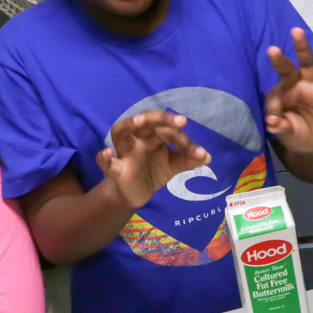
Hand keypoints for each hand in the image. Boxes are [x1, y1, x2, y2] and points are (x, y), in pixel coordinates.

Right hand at [94, 110, 211, 210]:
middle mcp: (138, 138)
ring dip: (128, 124)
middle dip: (161, 118)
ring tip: (139, 120)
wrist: (138, 194)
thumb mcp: (174, 165)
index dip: (182, 138)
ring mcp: (125, 152)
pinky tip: (108, 153)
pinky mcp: (116, 170)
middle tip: (180, 121)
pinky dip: (104, 157)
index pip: (167, 128)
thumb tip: (208, 156)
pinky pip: (106, 162)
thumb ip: (189, 159)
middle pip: (145, 120)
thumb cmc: (154, 171)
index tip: (198, 152)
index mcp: (153, 134)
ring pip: (120, 131)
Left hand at [264, 28, 312, 155]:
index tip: (273, 120)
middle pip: (288, 69)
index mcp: (283, 94)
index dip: (274, 106)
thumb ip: (280, 126)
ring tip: (296, 32)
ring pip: (307, 63)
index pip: (275, 93)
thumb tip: (271, 123)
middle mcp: (297, 85)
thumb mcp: (286, 132)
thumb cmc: (297, 134)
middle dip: (280, 60)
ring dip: (302, 48)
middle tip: (272, 50)